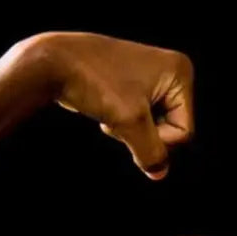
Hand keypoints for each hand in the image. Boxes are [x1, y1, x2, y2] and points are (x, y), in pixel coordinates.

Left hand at [24, 32, 194, 179]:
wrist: (53, 62)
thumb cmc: (94, 82)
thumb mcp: (129, 123)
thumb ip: (151, 153)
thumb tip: (159, 173)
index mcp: (179, 71)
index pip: (184, 131)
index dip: (158, 138)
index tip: (130, 121)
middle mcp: (170, 69)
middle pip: (171, 127)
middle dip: (143, 131)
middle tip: (118, 113)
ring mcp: (150, 74)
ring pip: (152, 124)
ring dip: (130, 127)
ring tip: (110, 107)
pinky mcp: (131, 81)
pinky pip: (138, 116)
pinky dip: (121, 119)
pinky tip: (104, 105)